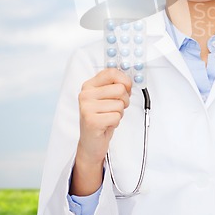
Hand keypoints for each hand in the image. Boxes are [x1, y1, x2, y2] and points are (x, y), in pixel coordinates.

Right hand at [70, 68, 131, 195]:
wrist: (91, 142)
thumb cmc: (101, 118)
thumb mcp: (106, 98)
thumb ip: (114, 85)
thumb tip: (129, 79)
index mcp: (89, 85)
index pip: (112, 72)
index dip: (125, 80)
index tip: (127, 88)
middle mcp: (85, 94)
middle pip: (120, 89)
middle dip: (124, 100)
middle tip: (116, 108)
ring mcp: (87, 108)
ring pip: (120, 104)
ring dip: (119, 113)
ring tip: (109, 117)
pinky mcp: (92, 121)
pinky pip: (117, 116)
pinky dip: (116, 122)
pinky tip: (107, 124)